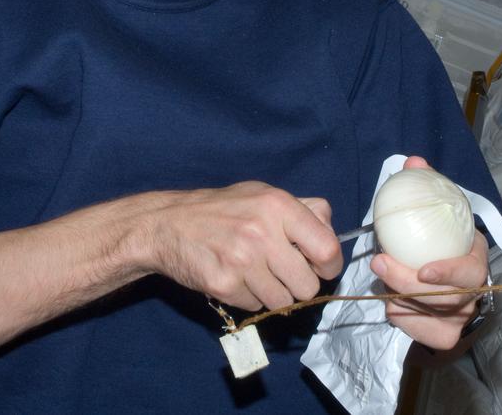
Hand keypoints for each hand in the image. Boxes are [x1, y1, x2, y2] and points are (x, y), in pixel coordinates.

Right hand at [144, 181, 343, 311]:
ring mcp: (241, 262)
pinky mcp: (224, 285)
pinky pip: (257, 306)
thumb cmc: (222, 209)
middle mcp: (261, 232)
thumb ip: (303, 209)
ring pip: (284, 301)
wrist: (167, 224)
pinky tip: (235, 277)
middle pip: (308, 286)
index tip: (320, 266)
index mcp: (277, 205)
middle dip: (299, 283)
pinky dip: (250, 297)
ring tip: (254, 272)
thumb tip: (334, 233)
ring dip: (274, 292)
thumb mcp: (263, 194)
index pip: (327, 249)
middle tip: (281, 271)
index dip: (329, 265)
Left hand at [369, 155, 488, 349]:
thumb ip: (427, 186)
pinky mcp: (444, 335)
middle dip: (407, 284)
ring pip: (429, 316)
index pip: (470, 273)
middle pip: (446, 299)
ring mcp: (461, 317)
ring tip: (380, 277)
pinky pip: (419, 332)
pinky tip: (390, 302)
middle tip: (379, 263)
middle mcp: (473, 293)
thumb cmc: (440, 239)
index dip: (449, 273)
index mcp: (476, 260)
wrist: (445, 274)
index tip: (423, 269)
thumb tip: (414, 162)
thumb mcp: (437, 211)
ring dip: (399, 297)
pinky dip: (401, 317)